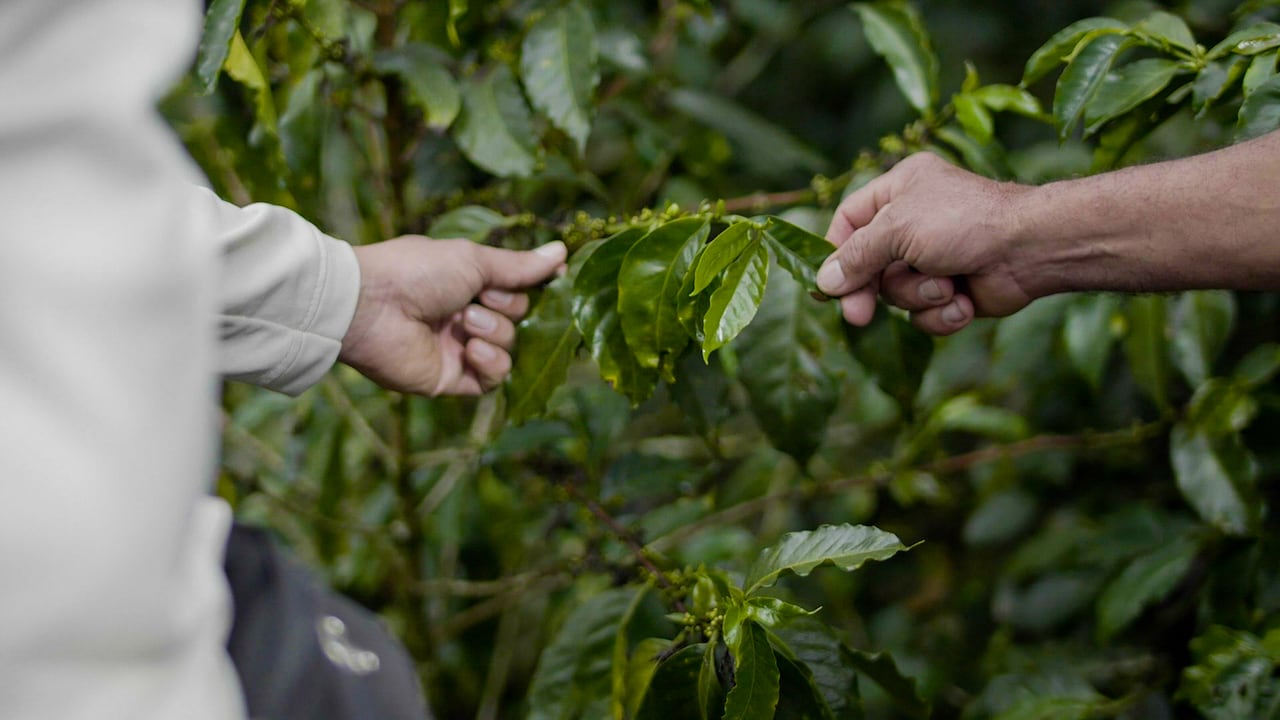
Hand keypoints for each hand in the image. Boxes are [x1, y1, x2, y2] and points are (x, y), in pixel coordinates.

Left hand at [338, 237, 566, 395]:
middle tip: (479, 298)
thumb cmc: (417, 271)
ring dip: (495, 332)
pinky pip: (494, 378)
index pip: (517, 289)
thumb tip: (562, 252)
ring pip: (509, 347)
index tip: (557, 278)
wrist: (371, 306)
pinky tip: (472, 348)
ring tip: (465, 323)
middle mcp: (466, 316)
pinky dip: (491, 362)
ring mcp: (460, 349)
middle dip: (506, 307)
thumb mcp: (474, 260)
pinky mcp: (454, 379)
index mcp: (467, 284)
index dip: (534, 286)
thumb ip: (519, 266)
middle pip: (519, 318)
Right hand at [817, 152, 1037, 334]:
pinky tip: (963, 301)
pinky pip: (926, 313)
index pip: (849, 221)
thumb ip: (857, 256)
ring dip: (919, 296)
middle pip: (869, 265)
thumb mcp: (897, 229)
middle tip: (859, 316)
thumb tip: (824, 282)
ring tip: (946, 285)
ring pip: (898, 293)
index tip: (826, 285)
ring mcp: (934, 257)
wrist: (1030, 249)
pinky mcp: (953, 289)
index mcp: (900, 189)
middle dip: (871, 290)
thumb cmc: (963, 222)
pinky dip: (943, 312)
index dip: (835, 253)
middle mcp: (914, 221)